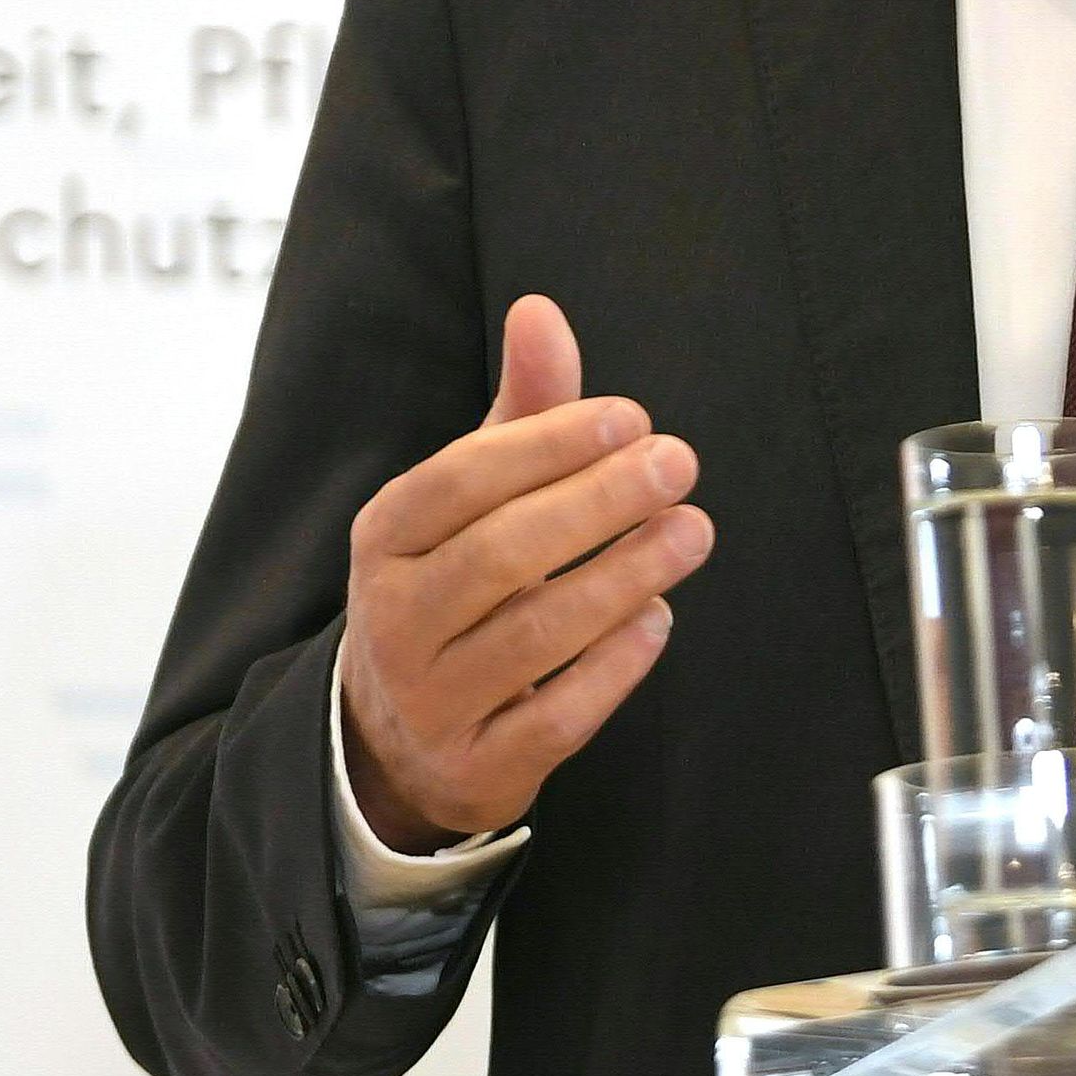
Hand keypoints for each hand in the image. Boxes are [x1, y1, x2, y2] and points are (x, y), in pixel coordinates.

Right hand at [340, 295, 713, 849]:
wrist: (400, 739)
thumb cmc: (455, 586)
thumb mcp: (471, 502)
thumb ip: (518, 413)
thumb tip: (542, 309)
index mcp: (383, 537)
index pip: (462, 479)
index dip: (548, 443)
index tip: (631, 417)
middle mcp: (392, 619)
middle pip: (499, 554)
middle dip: (597, 504)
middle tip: (678, 464)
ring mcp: (430, 701)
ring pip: (531, 636)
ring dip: (623, 577)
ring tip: (693, 531)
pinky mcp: (477, 766)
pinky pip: (554, 717)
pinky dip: (612, 668)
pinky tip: (660, 619)